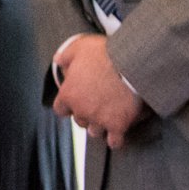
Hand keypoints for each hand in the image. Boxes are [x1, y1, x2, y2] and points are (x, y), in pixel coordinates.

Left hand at [52, 34, 146, 148]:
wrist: (131, 64)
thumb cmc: (104, 55)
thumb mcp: (79, 48)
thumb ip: (66, 56)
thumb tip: (58, 60)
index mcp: (69, 94)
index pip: (60, 109)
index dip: (67, 106)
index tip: (73, 103)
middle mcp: (81, 110)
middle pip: (79, 121)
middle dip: (86, 114)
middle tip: (95, 105)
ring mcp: (100, 120)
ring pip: (94, 132)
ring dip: (99, 126)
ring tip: (106, 117)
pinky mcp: (118, 126)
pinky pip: (114, 142)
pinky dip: (115, 139)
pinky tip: (118, 133)